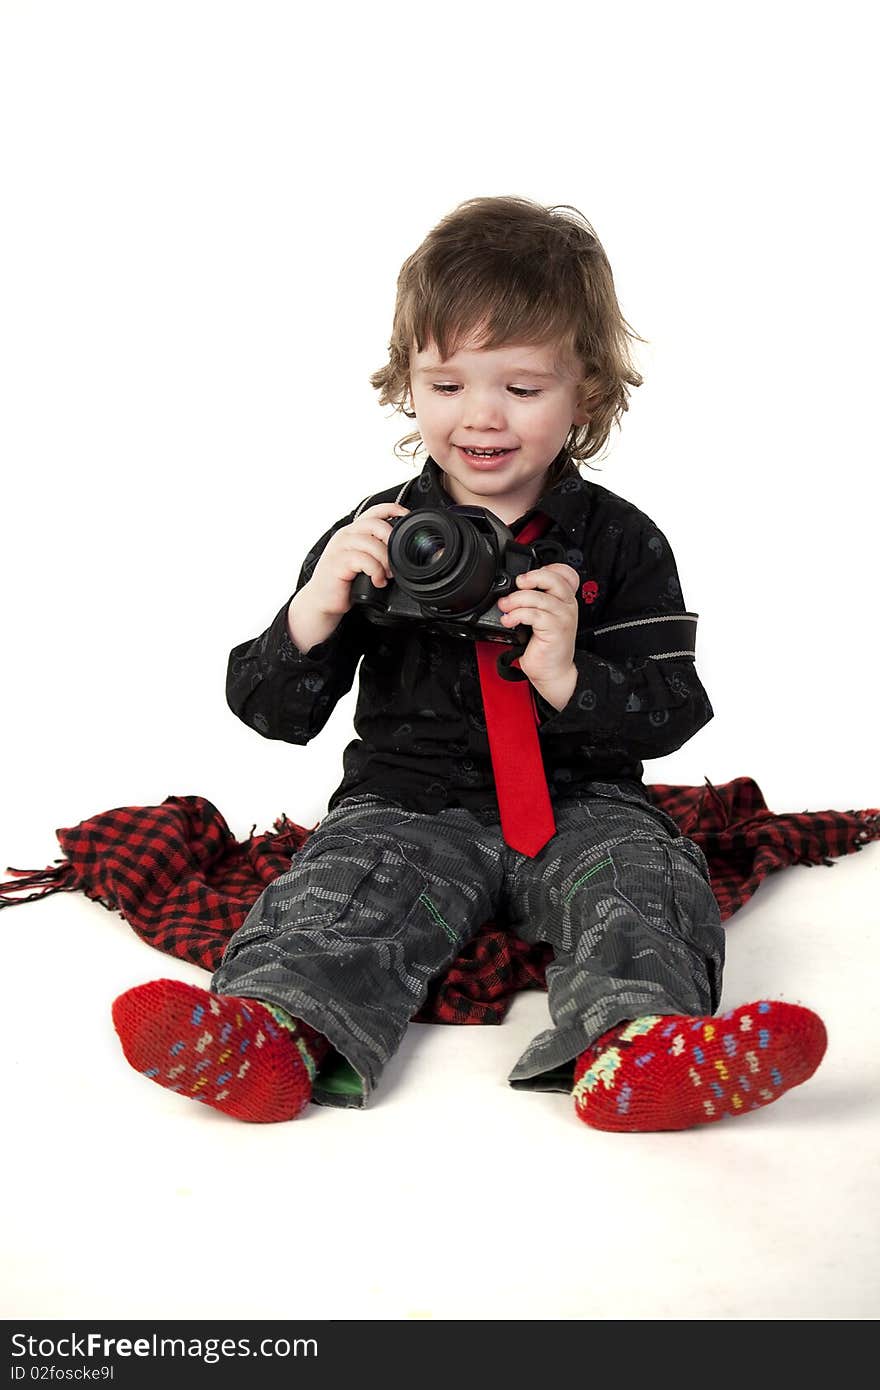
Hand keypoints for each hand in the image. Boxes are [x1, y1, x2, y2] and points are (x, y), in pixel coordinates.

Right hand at [288, 502, 409, 652]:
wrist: (322, 600)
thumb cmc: (344, 581)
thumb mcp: (362, 562)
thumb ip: (376, 551)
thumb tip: (401, 551)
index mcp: (353, 532)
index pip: (374, 511)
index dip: (393, 509)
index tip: (406, 516)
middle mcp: (346, 535)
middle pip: (376, 524)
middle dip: (391, 541)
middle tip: (396, 561)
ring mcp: (340, 548)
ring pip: (372, 543)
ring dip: (385, 561)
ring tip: (387, 575)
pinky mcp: (338, 562)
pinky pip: (364, 560)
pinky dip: (375, 572)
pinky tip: (377, 581)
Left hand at [497, 563, 579, 708]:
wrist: (553, 672)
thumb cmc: (546, 647)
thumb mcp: (541, 618)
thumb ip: (534, 601)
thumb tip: (511, 590)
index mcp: (565, 600)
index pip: (564, 573)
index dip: (546, 568)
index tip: (527, 578)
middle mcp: (567, 605)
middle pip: (553, 578)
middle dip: (530, 578)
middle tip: (516, 585)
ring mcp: (563, 617)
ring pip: (538, 597)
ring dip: (516, 600)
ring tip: (505, 608)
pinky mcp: (555, 629)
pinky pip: (533, 614)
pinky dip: (516, 615)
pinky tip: (509, 620)